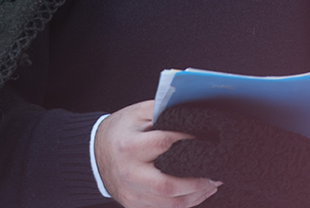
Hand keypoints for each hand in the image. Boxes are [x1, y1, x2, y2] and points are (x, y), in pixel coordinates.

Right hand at [94, 101, 220, 207]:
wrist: (94, 155)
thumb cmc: (120, 131)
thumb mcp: (137, 113)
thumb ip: (163, 111)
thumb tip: (193, 114)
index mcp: (129, 146)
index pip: (165, 144)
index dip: (190, 142)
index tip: (209, 140)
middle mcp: (130, 173)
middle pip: (168, 185)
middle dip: (197, 182)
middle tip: (216, 174)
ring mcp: (131, 194)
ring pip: (170, 204)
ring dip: (196, 196)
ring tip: (211, 184)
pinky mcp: (134, 205)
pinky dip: (185, 203)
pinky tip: (197, 193)